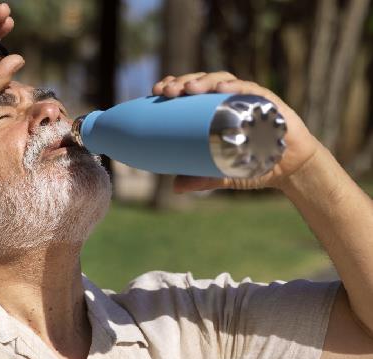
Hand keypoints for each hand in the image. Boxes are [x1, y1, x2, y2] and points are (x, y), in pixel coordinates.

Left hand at [151, 72, 323, 192]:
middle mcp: (230, 100)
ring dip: (204, 81)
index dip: (174, 85)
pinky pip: (251, 90)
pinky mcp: (269, 102)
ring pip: (223, 81)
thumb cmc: (255, 165)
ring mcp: (249, 98)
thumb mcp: (223, 173)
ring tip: (189, 88)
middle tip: (167, 91)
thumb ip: (201, 179)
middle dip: (183, 82)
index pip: (191, 92)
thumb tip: (175, 188)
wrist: (292, 169)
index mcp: (215, 110)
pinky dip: (235, 87)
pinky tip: (221, 89)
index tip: (156, 90)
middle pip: (202, 82)